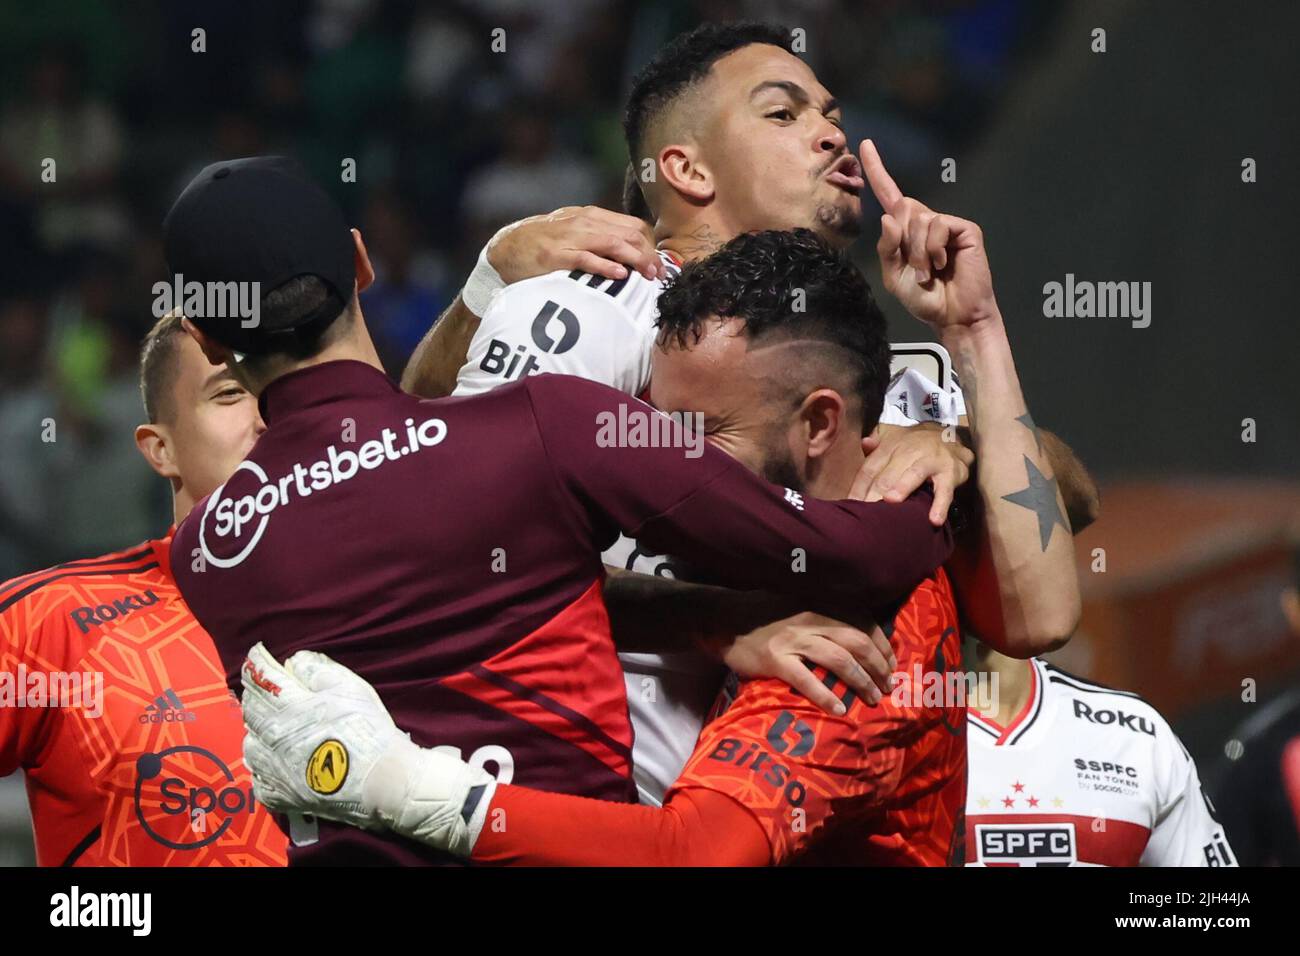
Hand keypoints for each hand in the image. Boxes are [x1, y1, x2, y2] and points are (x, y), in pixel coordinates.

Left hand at [240, 644, 494, 856]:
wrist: (382, 781)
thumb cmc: (368, 729)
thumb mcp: (349, 687)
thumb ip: (317, 670)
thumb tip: (292, 662)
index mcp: (289, 707)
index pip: (263, 678)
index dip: (257, 662)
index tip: (257, 652)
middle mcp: (272, 738)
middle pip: (251, 710)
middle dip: (255, 693)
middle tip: (265, 685)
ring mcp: (273, 771)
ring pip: (250, 744)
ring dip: (256, 729)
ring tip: (268, 723)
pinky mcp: (280, 796)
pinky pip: (258, 779)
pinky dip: (260, 766)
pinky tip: (271, 760)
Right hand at [487, 205, 662, 283]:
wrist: (507, 247)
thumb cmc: (544, 244)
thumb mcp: (574, 233)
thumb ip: (599, 239)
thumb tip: (631, 256)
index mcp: (592, 217)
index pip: (633, 226)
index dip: (651, 246)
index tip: (660, 266)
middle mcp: (584, 223)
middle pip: (629, 235)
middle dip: (649, 255)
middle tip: (659, 275)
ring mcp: (570, 238)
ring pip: (613, 244)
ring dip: (635, 260)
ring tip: (648, 275)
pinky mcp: (556, 256)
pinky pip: (586, 259)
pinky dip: (605, 266)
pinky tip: (620, 275)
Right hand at [721, 611, 895, 712]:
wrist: (721, 618)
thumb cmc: (762, 613)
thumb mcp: (797, 602)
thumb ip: (824, 611)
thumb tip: (860, 630)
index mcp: (819, 603)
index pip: (862, 621)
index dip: (882, 643)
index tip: (892, 662)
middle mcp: (810, 618)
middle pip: (858, 642)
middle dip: (879, 666)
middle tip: (889, 685)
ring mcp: (793, 639)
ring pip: (840, 660)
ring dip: (862, 682)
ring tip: (873, 698)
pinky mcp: (775, 659)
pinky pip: (806, 679)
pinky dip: (825, 695)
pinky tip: (839, 709)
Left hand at [851, 422, 973, 524]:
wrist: (951, 434)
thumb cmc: (915, 444)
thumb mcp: (895, 437)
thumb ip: (877, 443)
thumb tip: (865, 444)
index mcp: (892, 446)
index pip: (871, 467)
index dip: (860, 486)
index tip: (851, 503)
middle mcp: (911, 451)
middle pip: (889, 472)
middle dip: (876, 490)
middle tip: (866, 509)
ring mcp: (931, 461)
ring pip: (915, 474)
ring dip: (903, 487)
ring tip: (891, 501)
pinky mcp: (951, 472)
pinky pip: (945, 490)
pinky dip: (940, 504)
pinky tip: (934, 519)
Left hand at [860, 139, 998, 330]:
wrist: (952, 315)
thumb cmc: (925, 297)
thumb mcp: (894, 276)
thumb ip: (887, 247)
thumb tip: (888, 216)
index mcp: (906, 231)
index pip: (889, 195)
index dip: (877, 171)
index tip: (864, 145)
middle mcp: (926, 220)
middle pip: (901, 207)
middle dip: (902, 241)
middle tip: (917, 268)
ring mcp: (946, 223)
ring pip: (919, 219)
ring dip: (919, 252)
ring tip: (930, 271)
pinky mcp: (964, 228)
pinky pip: (938, 225)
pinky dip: (934, 248)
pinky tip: (943, 264)